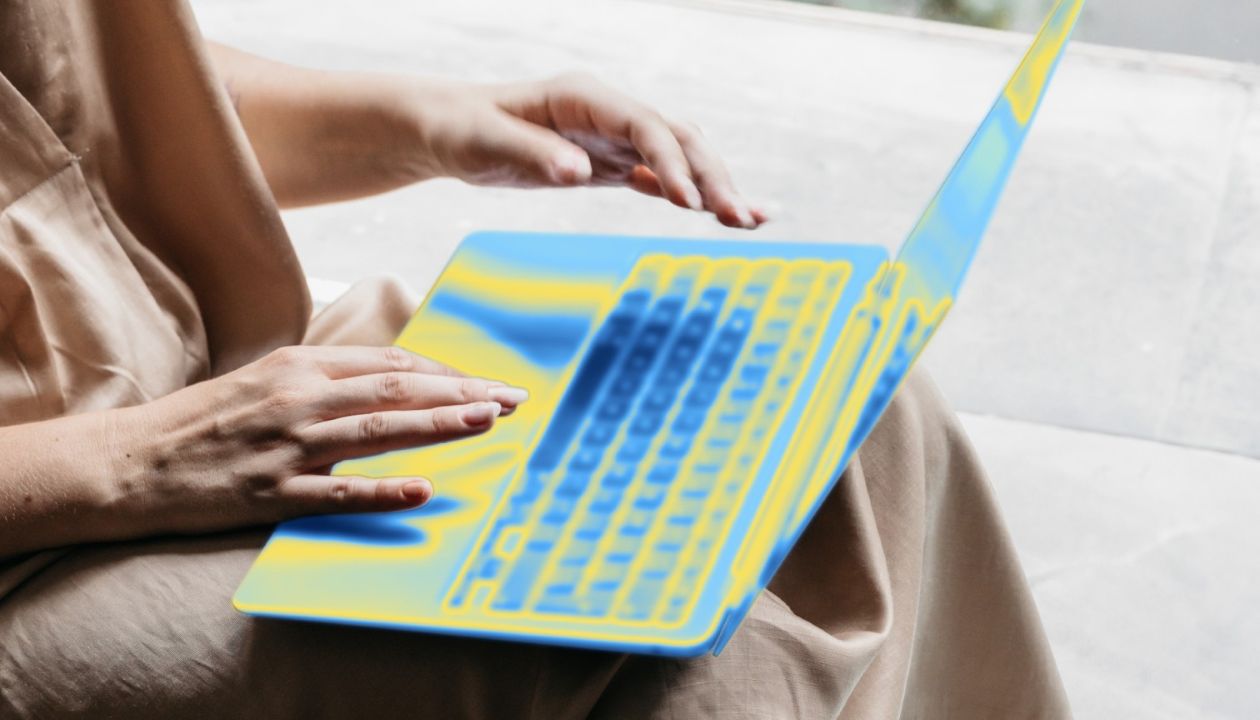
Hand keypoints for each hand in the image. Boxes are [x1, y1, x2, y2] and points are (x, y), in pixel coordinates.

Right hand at [108, 346, 527, 535]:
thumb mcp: (265, 380)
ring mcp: (286, 445)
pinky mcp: (270, 492)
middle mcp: (299, 397)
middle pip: (395, 389)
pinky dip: (382, 490)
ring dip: (437, 426)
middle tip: (513, 400)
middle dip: (460, 392)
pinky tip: (422, 490)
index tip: (489, 383)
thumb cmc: (203, 422)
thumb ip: (324, 379)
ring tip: (488, 423)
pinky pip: (336, 491)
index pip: (389, 364)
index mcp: (300, 366)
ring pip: (377, 431)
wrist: (129, 462)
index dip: (445, 373)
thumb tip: (389, 382)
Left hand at [412, 73, 768, 228]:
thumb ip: (534, 155)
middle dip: (713, 176)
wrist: (448, 131)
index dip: (671, 161)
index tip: (688, 202)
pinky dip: (693, 196)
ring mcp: (615, 137)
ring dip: (716, 185)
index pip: (644, 126)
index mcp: (583, 98)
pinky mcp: (612, 163)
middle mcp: (609, 112)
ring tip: (755, 219)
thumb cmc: (461, 130)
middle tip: (742, 219)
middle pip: (677, 138)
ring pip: (680, 156)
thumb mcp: (485, 144)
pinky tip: (724, 217)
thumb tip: (580, 173)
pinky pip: (662, 177)